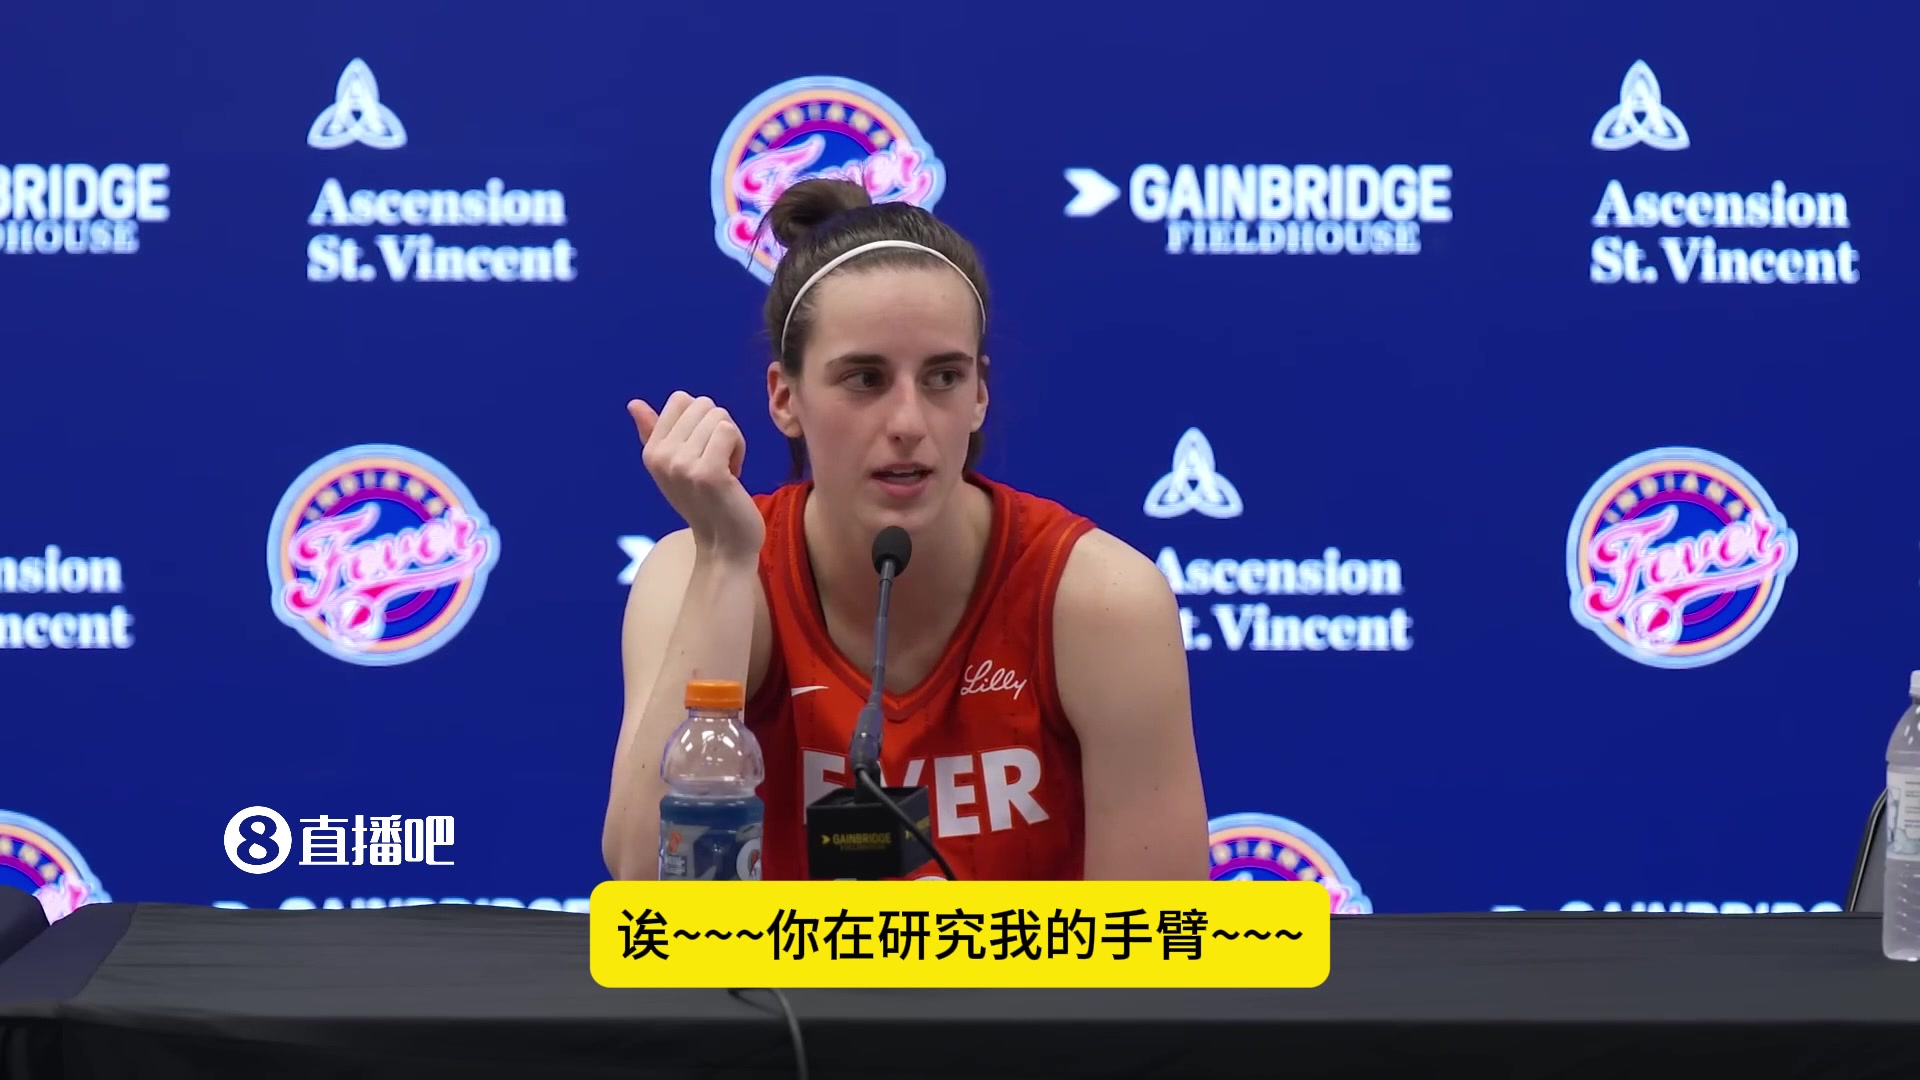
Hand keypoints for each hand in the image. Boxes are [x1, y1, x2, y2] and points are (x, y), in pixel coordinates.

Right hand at [629, 393, 764, 564]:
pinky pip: (729, 431)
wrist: (724, 544)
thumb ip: (654, 432)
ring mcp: (682, 465)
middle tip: (717, 463)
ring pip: (720, 417)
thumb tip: (634, 403)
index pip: (681, 399)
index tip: (703, 450)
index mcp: (651, 451)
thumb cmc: (705, 501)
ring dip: (733, 442)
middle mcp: (661, 457)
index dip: (701, 419)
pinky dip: (740, 449)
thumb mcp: (674, 466)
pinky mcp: (707, 473)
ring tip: (725, 470)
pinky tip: (733, 475)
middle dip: (719, 429)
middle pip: (704, 405)